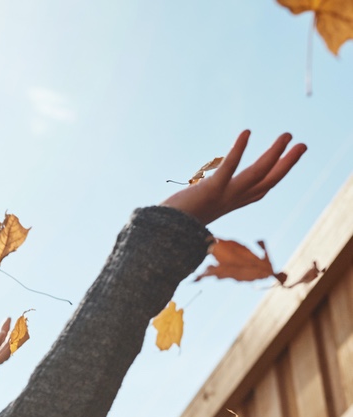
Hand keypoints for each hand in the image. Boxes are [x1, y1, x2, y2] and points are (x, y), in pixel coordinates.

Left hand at [162, 131, 305, 226]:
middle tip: (302, 145)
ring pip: (257, 174)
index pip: (258, 191)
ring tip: (287, 135)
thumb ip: (197, 201)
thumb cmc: (170, 224)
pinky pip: (229, 168)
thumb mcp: (191, 210)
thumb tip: (194, 190)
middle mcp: (231, 202)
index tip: (288, 161)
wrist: (159, 238)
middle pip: (266, 182)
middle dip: (286, 164)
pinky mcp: (211, 191)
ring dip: (275, 154)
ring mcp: (223, 197)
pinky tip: (247, 132)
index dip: (275, 176)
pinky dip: (238, 150)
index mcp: (228, 206)